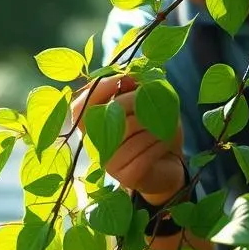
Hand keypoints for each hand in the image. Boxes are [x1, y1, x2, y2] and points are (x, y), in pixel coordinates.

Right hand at [70, 75, 185, 204]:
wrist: (168, 166)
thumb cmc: (153, 131)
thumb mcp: (145, 106)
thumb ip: (132, 89)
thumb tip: (126, 73)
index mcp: (93, 127)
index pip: (80, 107)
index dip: (99, 89)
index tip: (122, 77)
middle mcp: (96, 146)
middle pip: (111, 113)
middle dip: (137, 101)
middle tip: (155, 102)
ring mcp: (109, 164)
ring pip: (131, 131)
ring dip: (153, 123)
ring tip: (163, 125)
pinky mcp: (127, 176)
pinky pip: (145, 150)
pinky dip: (160, 142)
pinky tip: (164, 142)